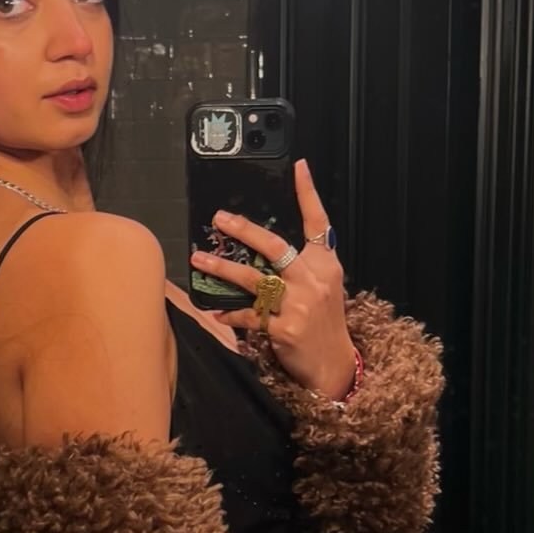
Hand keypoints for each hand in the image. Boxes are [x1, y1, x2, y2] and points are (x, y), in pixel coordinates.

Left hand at [189, 159, 355, 398]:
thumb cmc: (324, 323)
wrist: (334, 365)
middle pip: (275, 247)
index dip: (309, 194)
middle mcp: (313, 280)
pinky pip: (248, 316)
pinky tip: (214, 311)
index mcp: (325, 265)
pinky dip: (229, 314)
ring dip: (222, 268)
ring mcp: (299, 305)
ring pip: (254, 280)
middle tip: (220, 218)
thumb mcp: (324, 287)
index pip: (319, 223)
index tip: (298, 167)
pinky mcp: (284, 330)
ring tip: (199, 258)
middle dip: (244, 230)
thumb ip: (302, 265)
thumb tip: (265, 246)